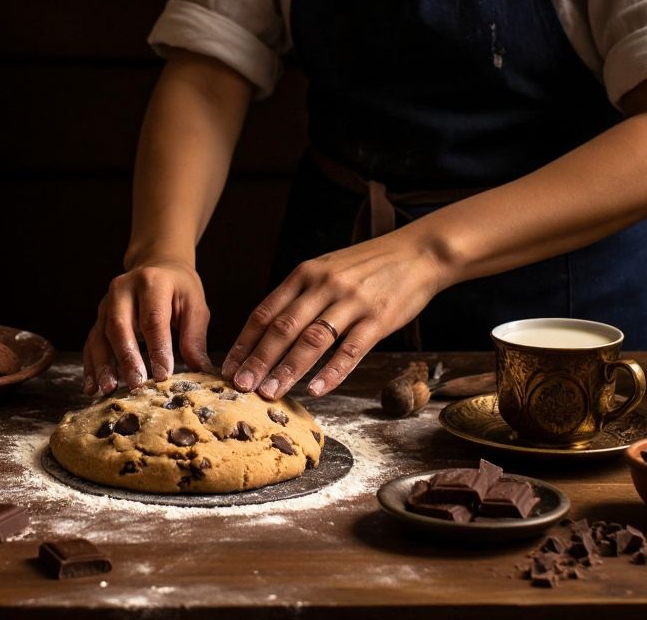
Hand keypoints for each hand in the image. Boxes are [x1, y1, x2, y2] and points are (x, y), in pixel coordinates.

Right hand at [83, 259, 213, 395]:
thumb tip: (200, 369)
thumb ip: (194, 337)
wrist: (156, 266)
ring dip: (103, 365)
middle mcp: (123, 289)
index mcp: (151, 282)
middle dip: (127, 358)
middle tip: (136, 385)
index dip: (157, 348)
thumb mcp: (195, 305)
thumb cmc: (179, 289)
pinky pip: (91, 343)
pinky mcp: (98, 318)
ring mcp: (106, 303)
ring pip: (100, 336)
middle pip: (120, 326)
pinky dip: (90, 366)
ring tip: (108, 389)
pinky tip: (92, 388)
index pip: (153, 318)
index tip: (163, 375)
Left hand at [222, 233, 443, 398]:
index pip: (266, 311)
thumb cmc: (367, 267)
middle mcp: (324, 286)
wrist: (417, 253)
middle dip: (259, 360)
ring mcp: (352, 302)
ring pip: (313, 341)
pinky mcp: (378, 318)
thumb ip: (299, 295)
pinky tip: (316, 390)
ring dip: (288, 370)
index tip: (229, 367)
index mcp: (305, 274)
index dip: (245, 342)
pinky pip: (350, 350)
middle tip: (242, 386)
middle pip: (283, 328)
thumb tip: (267, 330)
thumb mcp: (326, 269)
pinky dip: (331, 372)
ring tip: (271, 392)